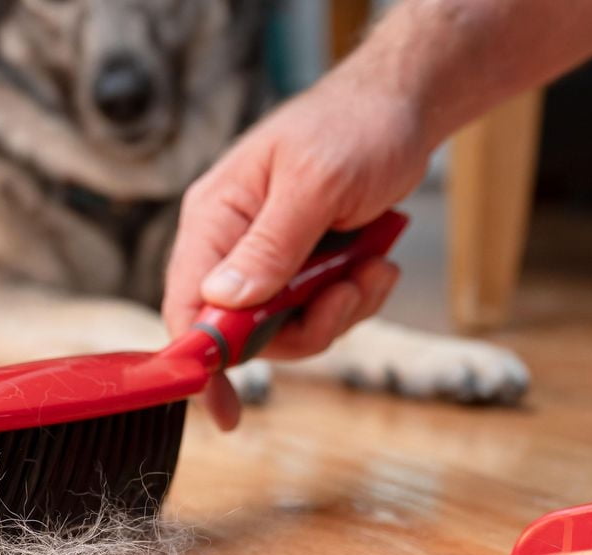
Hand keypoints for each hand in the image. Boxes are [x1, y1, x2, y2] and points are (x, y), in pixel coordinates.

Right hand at [164, 73, 432, 428]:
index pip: (187, 306)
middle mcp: (234, 245)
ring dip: (338, 312)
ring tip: (371, 271)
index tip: (223, 408)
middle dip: (302, 327)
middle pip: (245, 331)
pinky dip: (355, 299)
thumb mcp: (315, 184)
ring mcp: (272, 259)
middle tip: (344, 295)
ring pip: (291, 329)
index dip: (201, 362)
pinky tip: (378, 265)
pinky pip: (323, 313)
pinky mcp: (307, 268)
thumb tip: (223, 302)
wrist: (403, 110)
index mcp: (216, 218)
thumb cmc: (354, 128)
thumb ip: (270, 246)